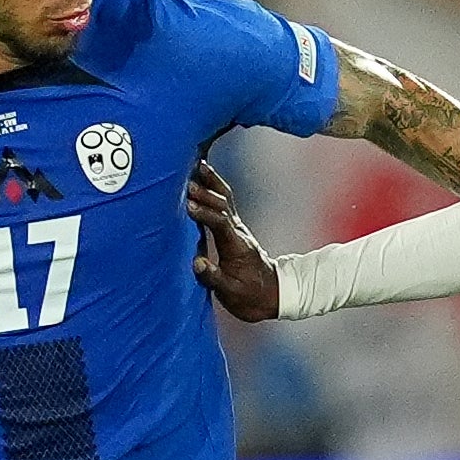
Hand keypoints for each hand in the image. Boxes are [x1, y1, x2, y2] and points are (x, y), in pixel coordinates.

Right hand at [185, 165, 279, 320]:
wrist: (272, 294)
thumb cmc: (250, 296)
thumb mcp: (231, 293)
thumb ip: (214, 278)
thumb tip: (197, 264)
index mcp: (236, 247)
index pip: (220, 224)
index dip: (205, 214)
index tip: (187, 206)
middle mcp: (238, 232)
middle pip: (224, 206)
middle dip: (206, 193)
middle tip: (188, 180)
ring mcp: (237, 228)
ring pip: (226, 199)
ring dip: (212, 182)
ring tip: (198, 163)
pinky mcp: (234, 227)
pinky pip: (224, 201)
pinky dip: (214, 186)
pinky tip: (203, 174)